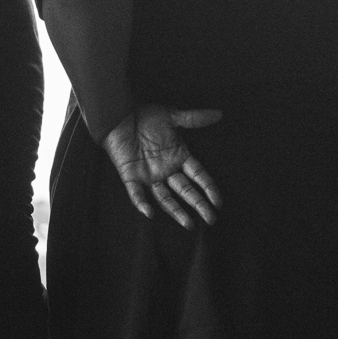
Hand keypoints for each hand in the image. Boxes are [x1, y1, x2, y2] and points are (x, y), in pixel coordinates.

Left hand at [101, 104, 224, 226]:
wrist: (119, 114)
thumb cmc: (145, 115)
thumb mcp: (172, 116)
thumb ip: (194, 118)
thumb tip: (219, 114)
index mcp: (178, 157)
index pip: (198, 176)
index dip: (208, 188)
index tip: (219, 202)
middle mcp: (166, 170)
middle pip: (185, 190)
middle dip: (198, 205)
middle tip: (211, 220)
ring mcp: (148, 175)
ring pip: (165, 197)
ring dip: (176, 211)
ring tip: (189, 224)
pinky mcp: (130, 176)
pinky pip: (136, 193)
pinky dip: (141, 203)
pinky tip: (149, 213)